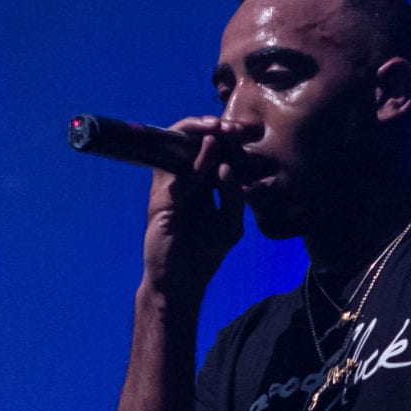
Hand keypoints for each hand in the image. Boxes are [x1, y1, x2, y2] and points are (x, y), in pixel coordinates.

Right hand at [142, 117, 251, 299]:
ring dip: (199, 132)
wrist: (180, 283)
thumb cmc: (204, 254)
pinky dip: (195, 161)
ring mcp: (170, 188)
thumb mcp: (230, 224)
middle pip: (194, 142)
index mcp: (202, 185)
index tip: (249, 132)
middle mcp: (184, 181)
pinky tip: (211, 148)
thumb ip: (233, 195)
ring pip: (178, 147)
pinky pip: (178, 173)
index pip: (214, 152)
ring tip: (220, 127)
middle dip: (217, 129)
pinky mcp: (161, 200)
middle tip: (236, 127)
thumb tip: (228, 165)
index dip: (230, 139)